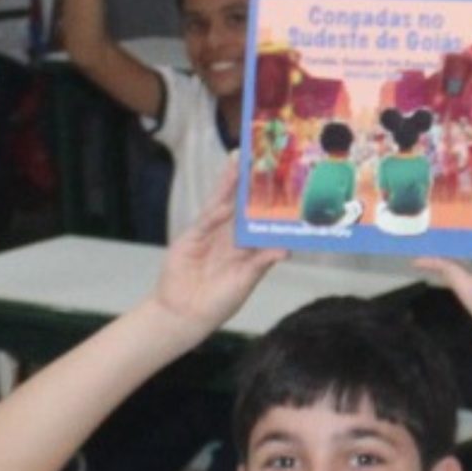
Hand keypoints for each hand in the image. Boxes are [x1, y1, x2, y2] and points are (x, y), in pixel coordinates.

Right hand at [151, 169, 282, 337]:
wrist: (185, 315)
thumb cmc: (219, 300)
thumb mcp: (246, 281)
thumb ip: (262, 263)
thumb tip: (286, 250)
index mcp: (247, 244)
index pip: (260, 216)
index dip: (269, 197)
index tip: (283, 177)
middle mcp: (230, 235)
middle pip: (241, 203)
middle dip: (249, 181)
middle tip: (260, 155)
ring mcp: (210, 234)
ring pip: (222, 205)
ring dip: (230, 185)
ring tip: (240, 163)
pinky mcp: (191, 239)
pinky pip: (205, 223)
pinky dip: (216, 214)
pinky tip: (226, 203)